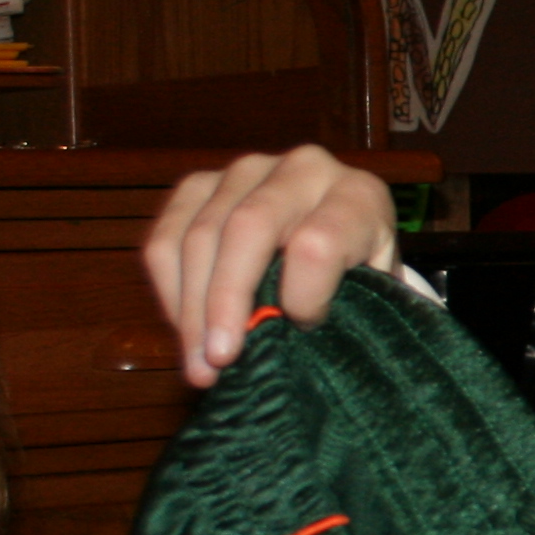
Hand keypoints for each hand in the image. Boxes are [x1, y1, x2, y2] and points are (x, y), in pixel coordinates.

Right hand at [140, 148, 396, 386]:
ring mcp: (245, 171)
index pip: (318, 242)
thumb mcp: (370, 297)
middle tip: (221, 360)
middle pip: (248, 228)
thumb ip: (345, 314)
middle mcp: (302, 169)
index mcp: (357, 197)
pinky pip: (165, 240)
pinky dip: (170, 293)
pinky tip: (186, 332)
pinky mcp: (200, 184)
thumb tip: (290, 351)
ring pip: (198, 236)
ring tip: (201, 366)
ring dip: (191, 310)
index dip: (304, 296)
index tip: (300, 333)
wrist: (341, 237)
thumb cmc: (356, 279)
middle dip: (226, 301)